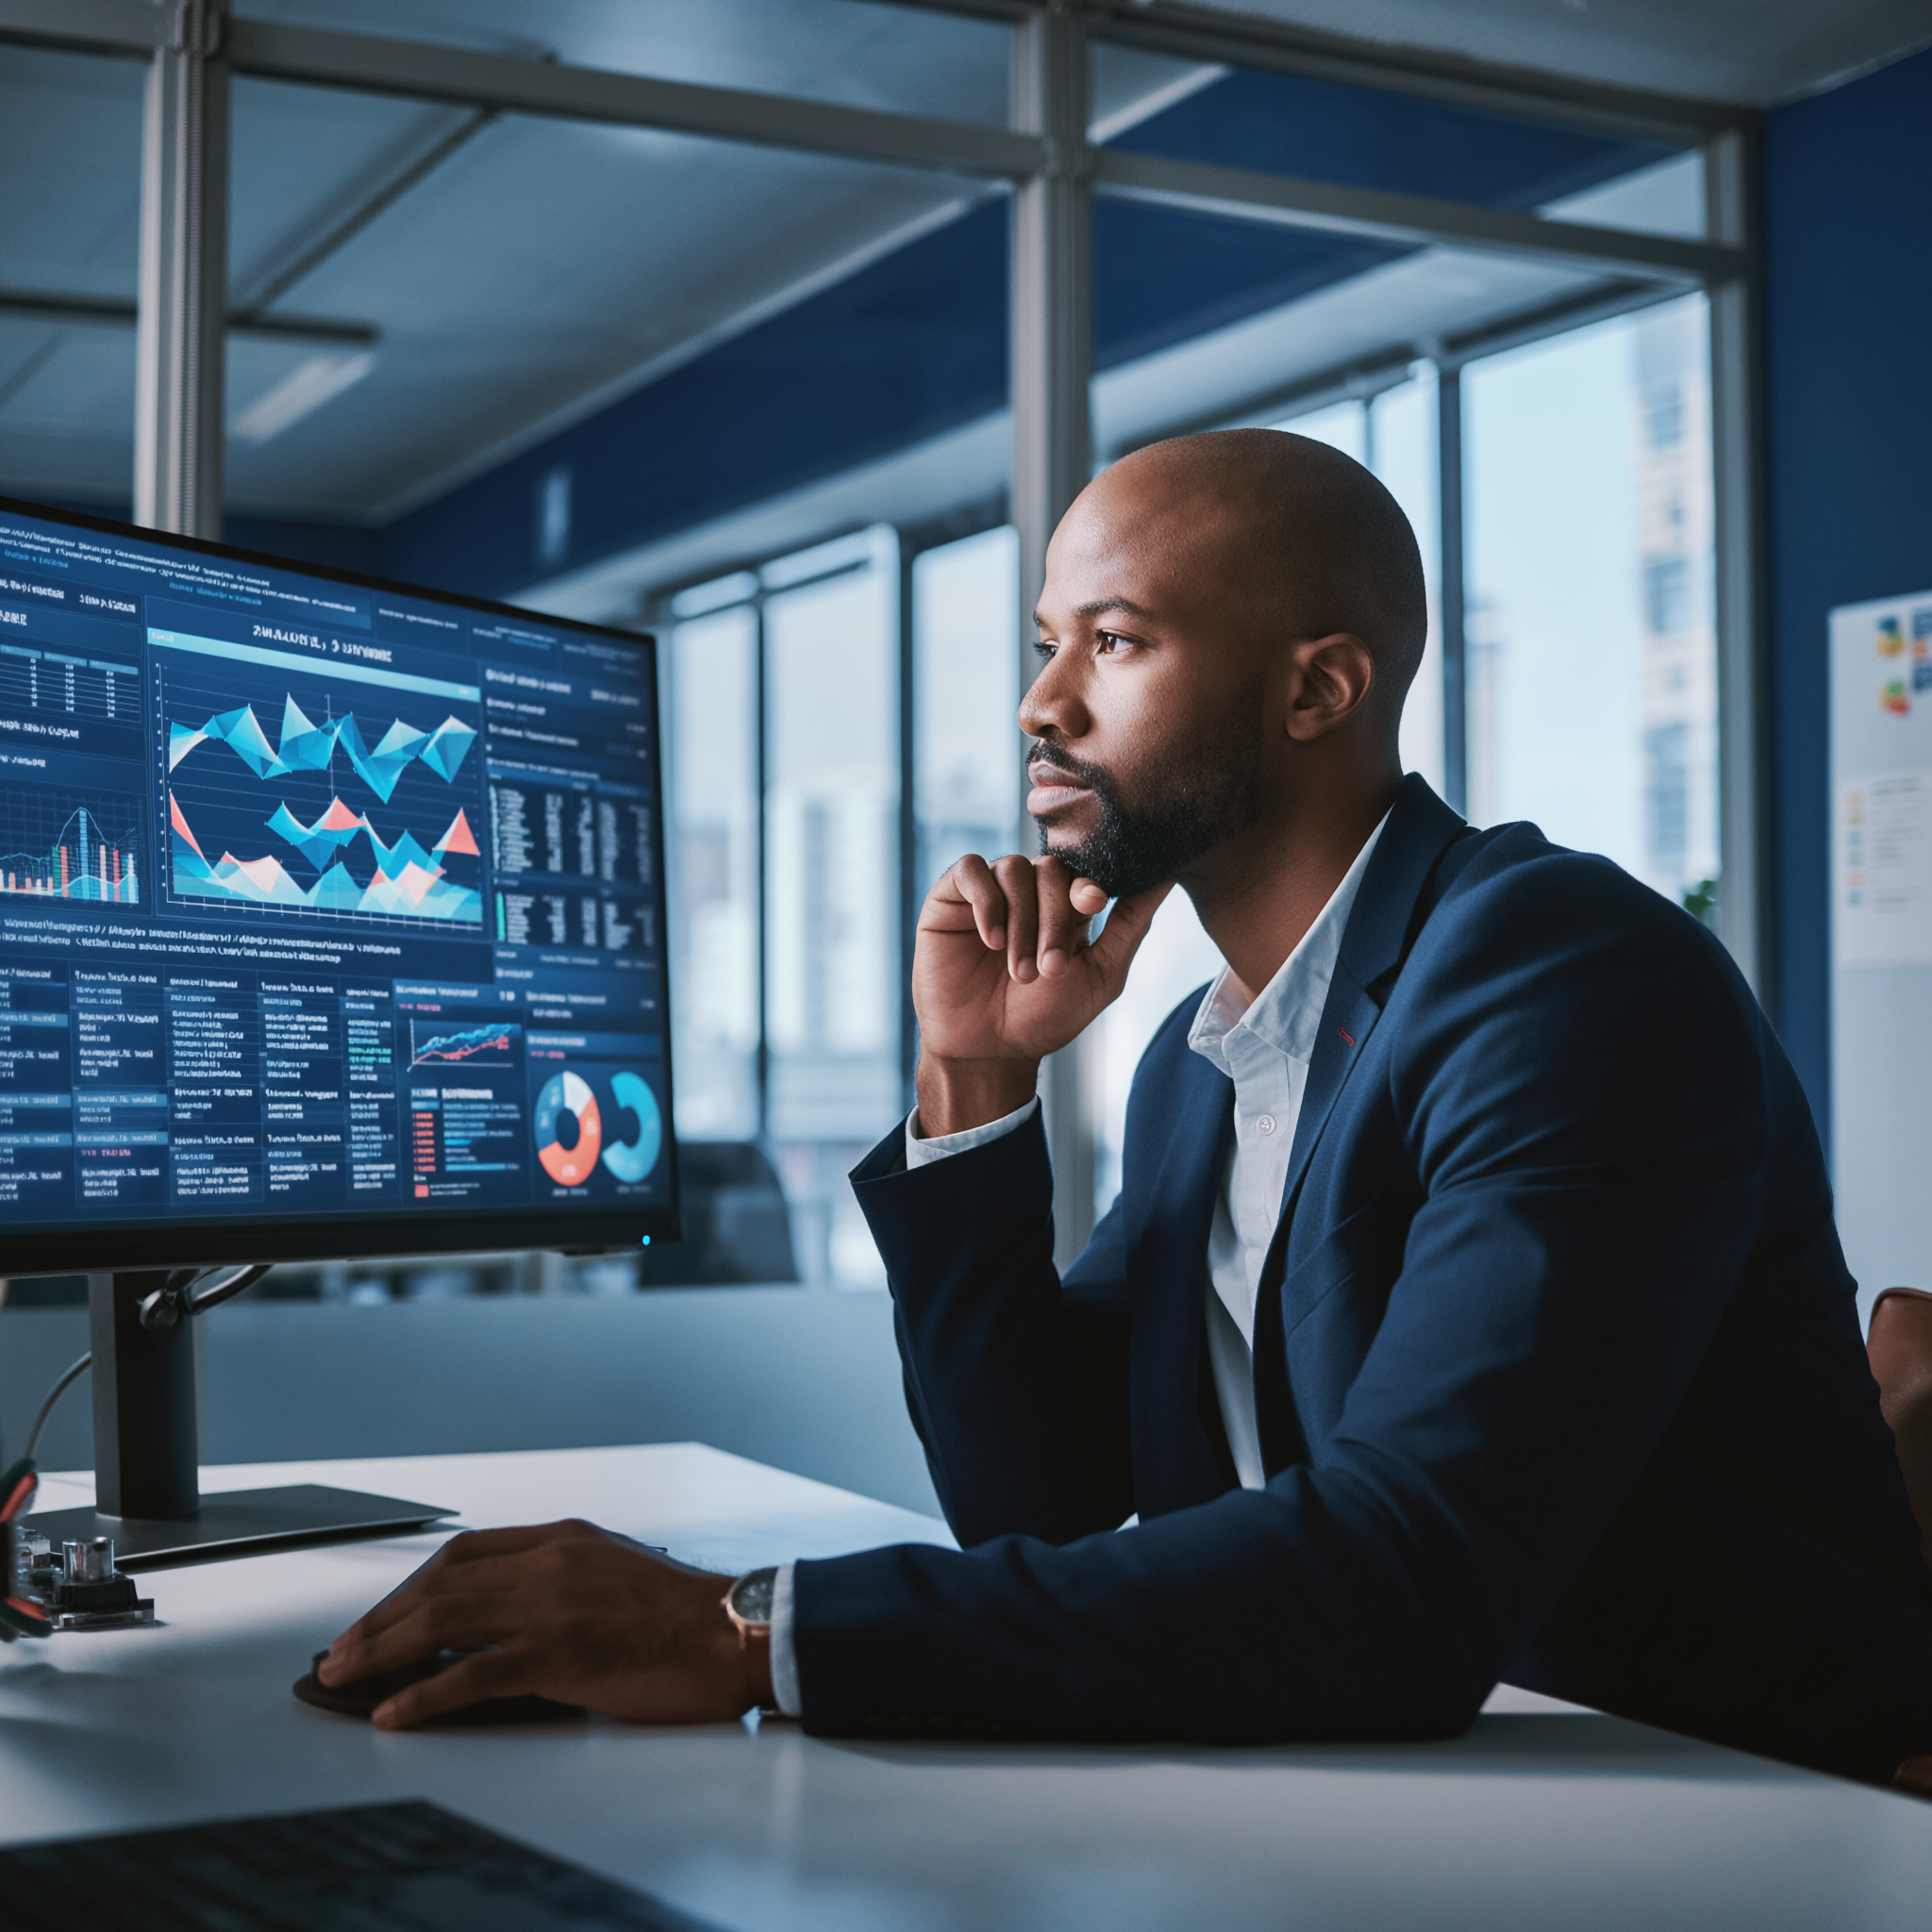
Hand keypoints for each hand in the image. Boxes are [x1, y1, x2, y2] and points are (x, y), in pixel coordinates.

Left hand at [316, 1520, 770, 1728]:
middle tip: (340, 1653)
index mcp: (565, 1539)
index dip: (411, 1587)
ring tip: (344, 1677)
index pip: (465, 1553)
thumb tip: (510, 1622)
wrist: (738, 1631)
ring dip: (382, 1649)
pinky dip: (424, 1693)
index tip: (380, 1617)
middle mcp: (552, 1561)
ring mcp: (555, 1604)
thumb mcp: (615, 1575)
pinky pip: (474, 1673)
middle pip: (440, 1583)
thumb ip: (564, 1583)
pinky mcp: (562, 1652)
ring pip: (443, 1619)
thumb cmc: (686, 1616)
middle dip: (380, 1619)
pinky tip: (394, 1710)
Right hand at [912, 854, 1171, 1134]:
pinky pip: (969, 870)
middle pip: (1050, 869)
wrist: (987, 1051)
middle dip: (1053, 919)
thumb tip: (1167, 875)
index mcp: (1066, 905)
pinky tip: (991, 940)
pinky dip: (985, 901)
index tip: (1094, 902)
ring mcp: (989, 892)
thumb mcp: (1100, 975)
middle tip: (1049, 969)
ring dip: (1021, 922)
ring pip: (1012, 869)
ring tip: (1019, 971)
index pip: (1083, 870)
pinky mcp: (949, 898)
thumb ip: (1130, 925)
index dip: (1089, 881)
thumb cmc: (1044, 1018)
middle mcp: (1028, 891)